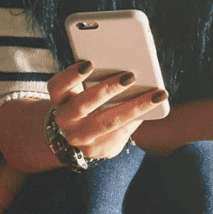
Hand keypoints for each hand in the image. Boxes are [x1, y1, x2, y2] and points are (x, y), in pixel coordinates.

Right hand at [49, 59, 167, 161]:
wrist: (83, 136)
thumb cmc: (90, 102)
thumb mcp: (86, 90)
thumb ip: (99, 78)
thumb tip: (130, 65)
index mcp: (59, 99)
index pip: (57, 86)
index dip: (71, 75)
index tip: (89, 63)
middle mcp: (64, 120)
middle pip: (82, 105)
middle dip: (107, 89)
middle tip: (130, 76)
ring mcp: (78, 138)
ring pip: (106, 122)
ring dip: (132, 107)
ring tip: (154, 95)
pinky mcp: (96, 150)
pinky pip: (120, 134)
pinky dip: (137, 119)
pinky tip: (153, 109)